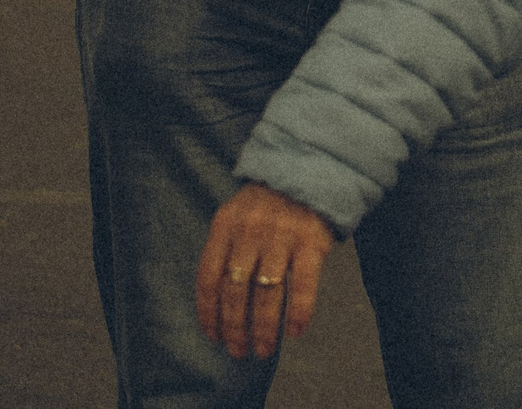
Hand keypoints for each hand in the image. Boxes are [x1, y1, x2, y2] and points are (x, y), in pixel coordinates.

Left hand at [197, 182, 335, 359]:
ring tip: (264, 350)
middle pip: (236, 291)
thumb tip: (217, 302)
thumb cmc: (270, 202)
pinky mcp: (311, 241)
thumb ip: (226, 249)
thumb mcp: (238, 215)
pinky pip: (303, 284)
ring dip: (264, 328)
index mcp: (225, 226)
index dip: (209, 313)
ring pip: (267, 293)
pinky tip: (296, 332)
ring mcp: (282, 236)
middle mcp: (250, 232)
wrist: (313, 169)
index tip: (214, 337)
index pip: (208, 278)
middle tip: (239, 352)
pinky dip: (299, 311)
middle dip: (235, 328)